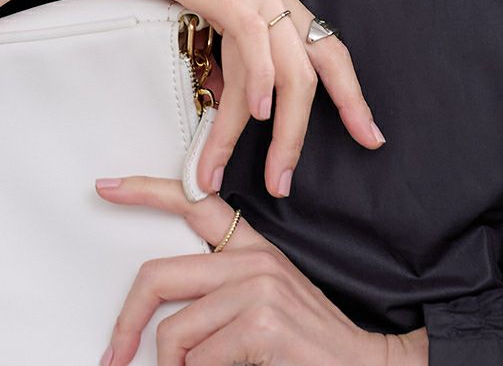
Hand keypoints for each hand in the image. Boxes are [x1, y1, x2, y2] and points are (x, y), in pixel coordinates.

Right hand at [50, 0, 385, 198]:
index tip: (367, 135)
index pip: (326, 51)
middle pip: (313, 73)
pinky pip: (252, 42)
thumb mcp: (188, 23)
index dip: (352, 96)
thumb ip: (215, 57)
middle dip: (302, 134)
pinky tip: (251, 117)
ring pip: (284, 70)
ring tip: (230, 174)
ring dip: (265, 130)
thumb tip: (230, 101)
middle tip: (285, 183)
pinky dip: (256, 83)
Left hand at [94, 175, 427, 365]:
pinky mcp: (261, 322)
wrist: (360, 365)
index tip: (110, 187)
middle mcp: (253, 259)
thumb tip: (161, 315)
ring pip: (174, 331)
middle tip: (115, 353)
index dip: (147, 192)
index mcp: (252, 247)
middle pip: (158, 274)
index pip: (196, 202)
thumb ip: (218, 292)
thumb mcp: (263, 301)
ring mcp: (258, 288)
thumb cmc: (305, 342)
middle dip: (126, 321)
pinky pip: (197, 361)